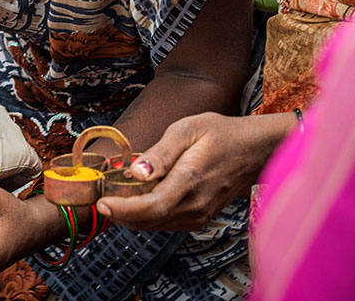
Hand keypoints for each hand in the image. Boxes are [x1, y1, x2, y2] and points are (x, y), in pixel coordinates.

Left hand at [96, 112, 292, 230]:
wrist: (254, 150)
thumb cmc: (220, 134)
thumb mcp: (187, 130)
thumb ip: (160, 153)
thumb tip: (135, 172)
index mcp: (189, 181)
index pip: (150, 207)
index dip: (122, 210)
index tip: (101, 203)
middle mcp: (194, 206)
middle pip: (148, 221)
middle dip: (120, 213)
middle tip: (100, 195)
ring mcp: (198, 215)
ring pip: (155, 225)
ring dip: (132, 215)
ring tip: (115, 194)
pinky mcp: (199, 217)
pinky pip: (166, 222)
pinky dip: (147, 215)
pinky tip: (138, 196)